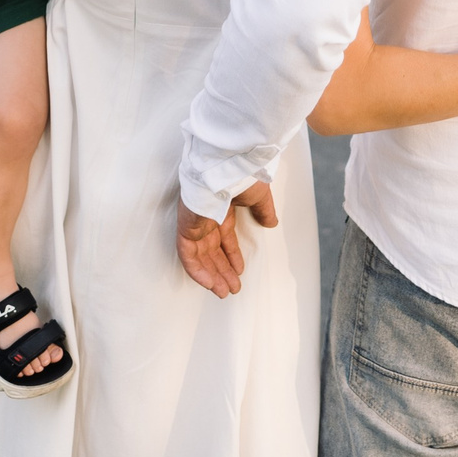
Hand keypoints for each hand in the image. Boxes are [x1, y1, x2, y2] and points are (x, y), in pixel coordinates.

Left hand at [175, 180, 277, 297]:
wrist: (229, 164)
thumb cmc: (243, 173)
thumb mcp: (259, 195)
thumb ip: (263, 210)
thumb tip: (271, 223)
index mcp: (222, 206)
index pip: (224, 237)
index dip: (232, 256)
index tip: (239, 272)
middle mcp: (207, 215)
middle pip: (211, 250)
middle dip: (222, 270)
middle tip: (231, 289)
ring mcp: (195, 220)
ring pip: (199, 255)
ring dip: (211, 275)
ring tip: (223, 292)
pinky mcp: (186, 225)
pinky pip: (187, 254)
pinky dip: (197, 271)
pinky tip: (210, 284)